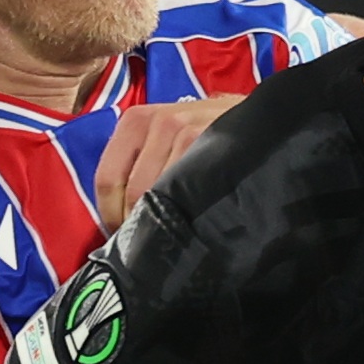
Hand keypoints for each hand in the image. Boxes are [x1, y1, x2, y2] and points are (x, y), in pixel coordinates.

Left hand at [92, 93, 242, 227]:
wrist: (256, 120)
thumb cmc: (203, 133)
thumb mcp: (164, 135)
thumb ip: (138, 163)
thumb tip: (115, 214)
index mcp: (135, 120)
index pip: (106, 179)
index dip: (111, 214)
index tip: (121, 234)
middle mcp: (158, 122)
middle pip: (131, 192)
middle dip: (136, 223)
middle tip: (148, 242)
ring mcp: (186, 133)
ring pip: (158, 196)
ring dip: (161, 223)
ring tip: (172, 234)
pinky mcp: (211, 147)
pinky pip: (187, 194)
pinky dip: (186, 215)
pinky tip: (194, 222)